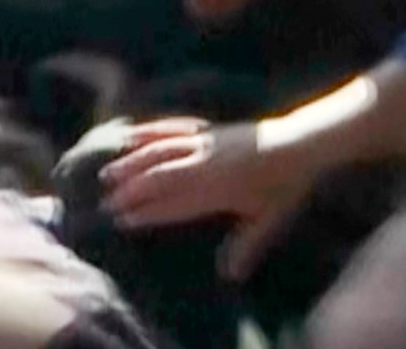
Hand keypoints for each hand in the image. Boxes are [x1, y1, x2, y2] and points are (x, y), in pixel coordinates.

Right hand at [100, 118, 320, 280]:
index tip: (122, 220)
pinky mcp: (204, 129)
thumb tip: (230, 275)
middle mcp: (204, 165)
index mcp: (218, 190)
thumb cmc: (284, 186)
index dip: (147, 213)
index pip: (174, 204)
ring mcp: (202, 143)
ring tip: (109, 174)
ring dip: (131, 163)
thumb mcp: (269, 220)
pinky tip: (129, 136)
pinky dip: (147, 132)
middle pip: (159, 177)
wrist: (298, 143)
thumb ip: (247, 246)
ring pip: (158, 151)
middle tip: (106, 203)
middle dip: (130, 191)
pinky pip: (170, 128)